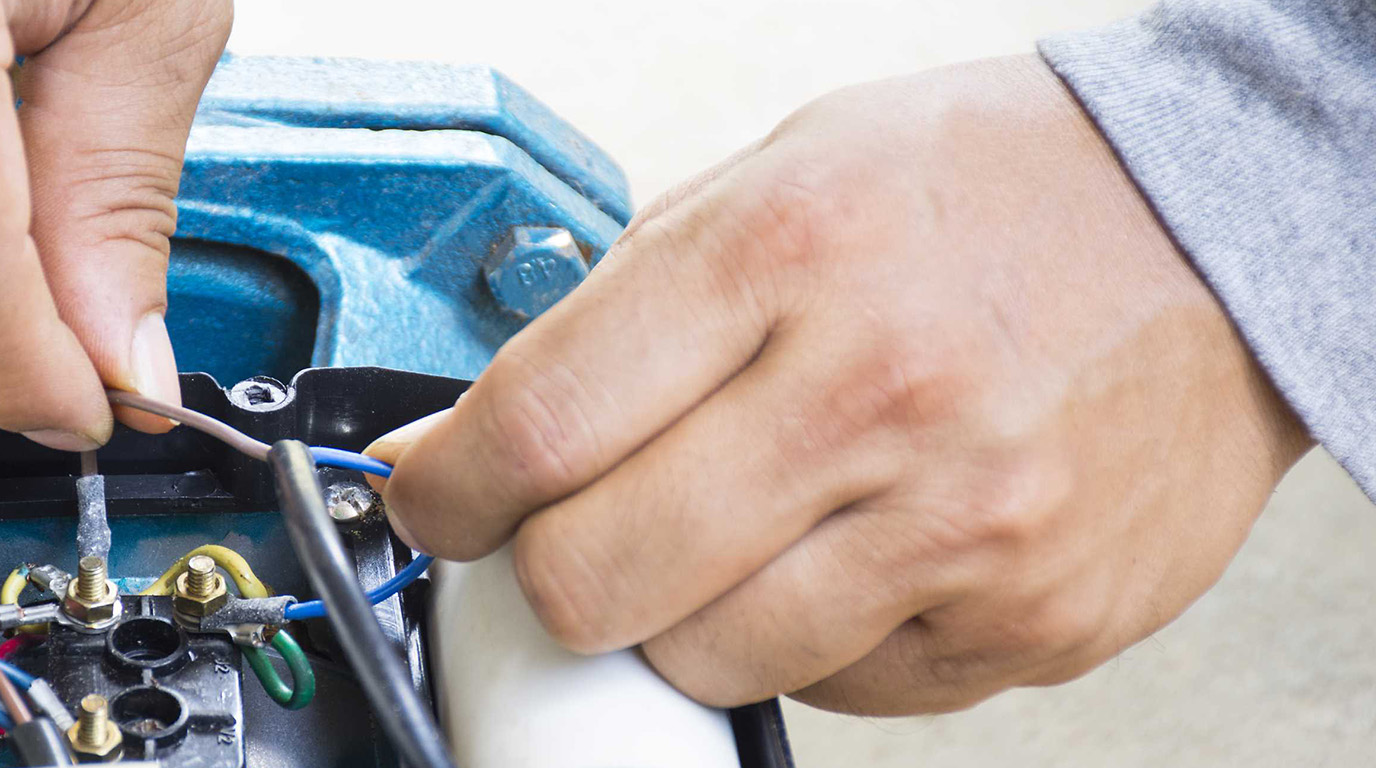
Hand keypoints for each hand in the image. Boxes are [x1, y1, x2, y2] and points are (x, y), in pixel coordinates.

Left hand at [368, 55, 1311, 713]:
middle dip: (542, 576)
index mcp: (787, 254)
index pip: (540, 425)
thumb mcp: (785, 171)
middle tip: (558, 538)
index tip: (436, 502)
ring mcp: (963, 523)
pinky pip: (838, 689)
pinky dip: (805, 637)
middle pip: (597, 576)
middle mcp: (875, 392)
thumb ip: (629, 304)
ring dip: (675, 615)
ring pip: (706, 659)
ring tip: (729, 531)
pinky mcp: (1030, 618)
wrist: (1220, 230)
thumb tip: (485, 433)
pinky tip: (850, 549)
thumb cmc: (988, 190)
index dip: (449, 490)